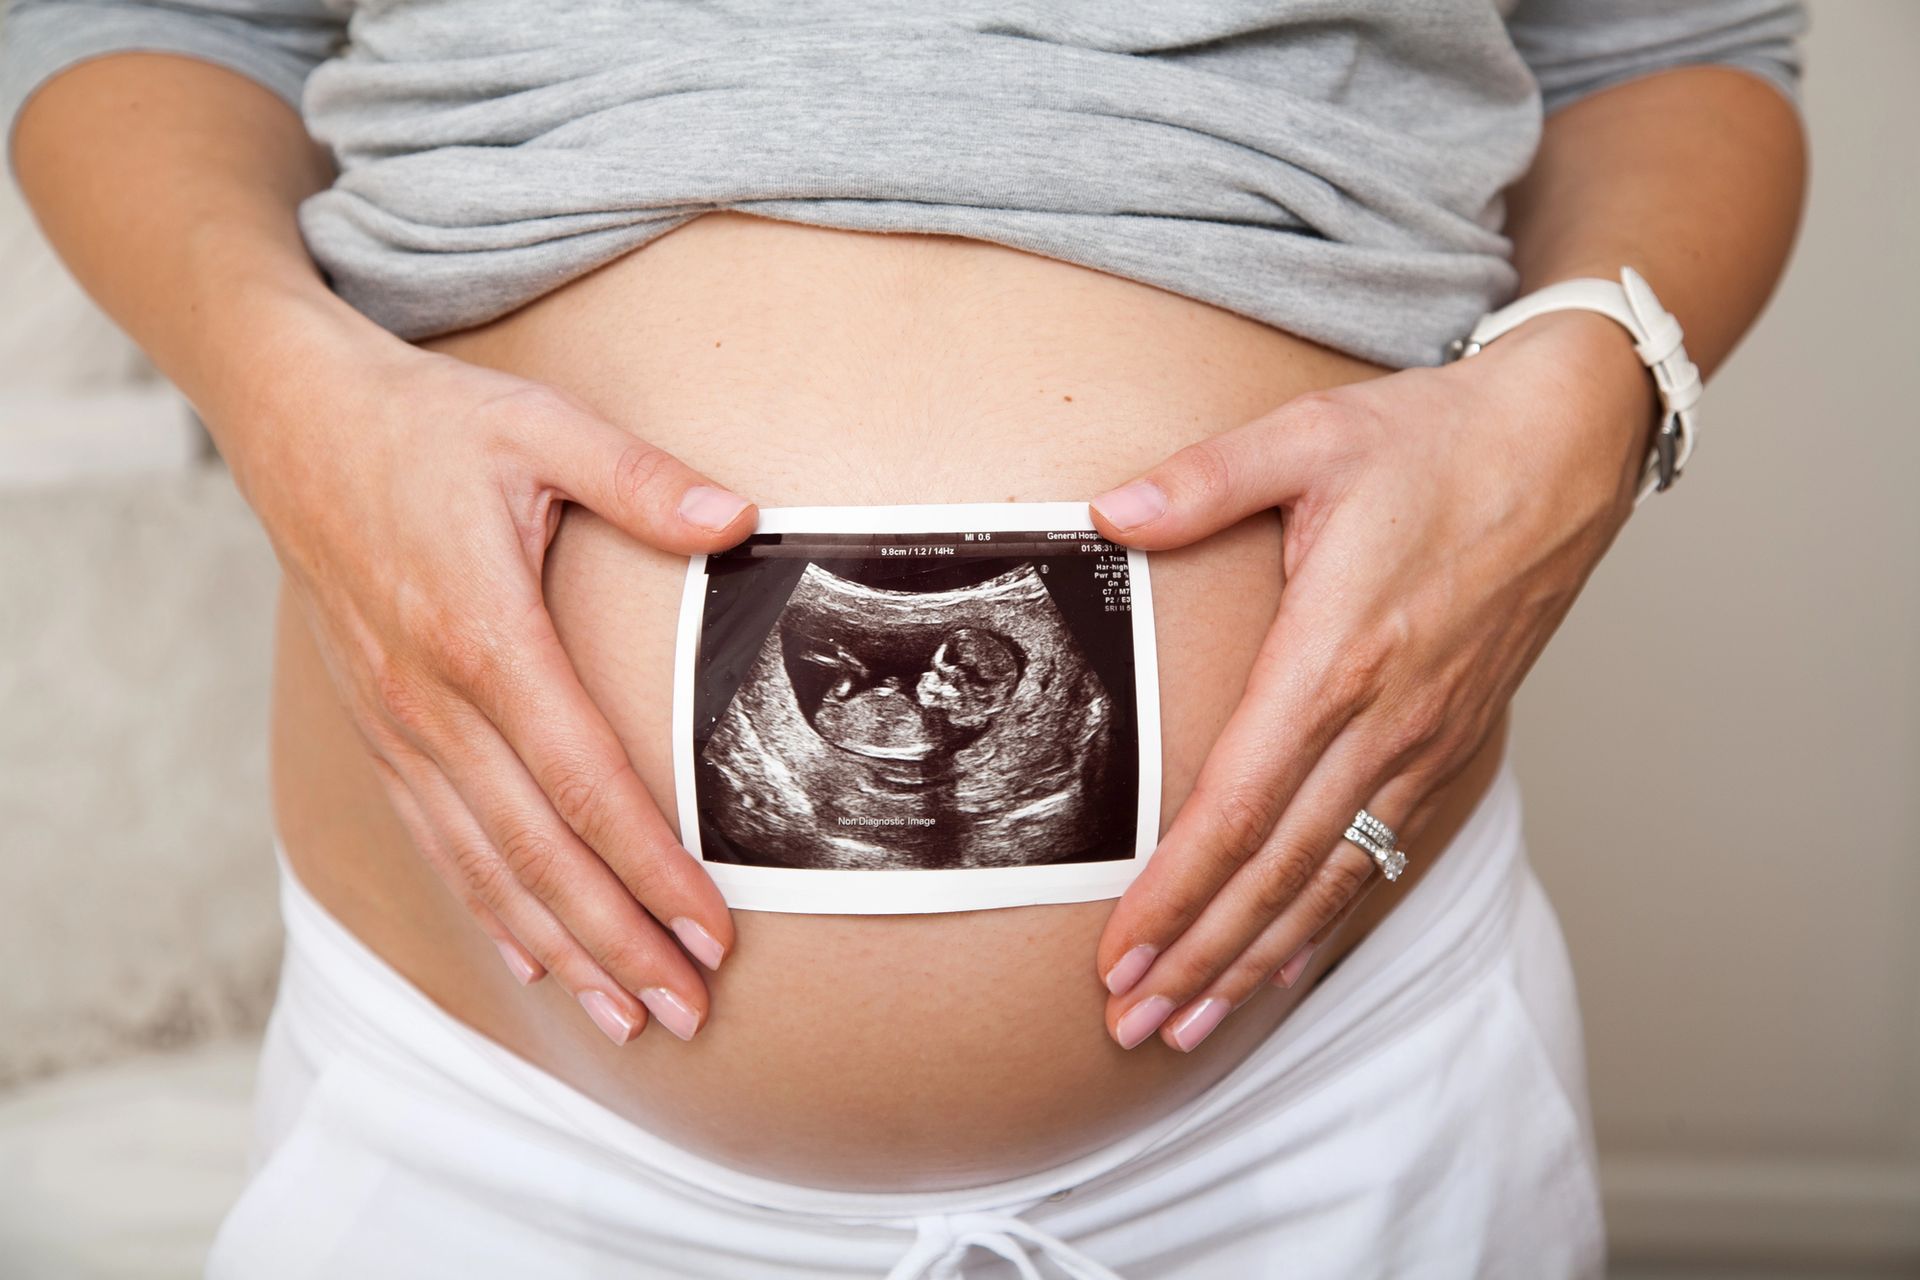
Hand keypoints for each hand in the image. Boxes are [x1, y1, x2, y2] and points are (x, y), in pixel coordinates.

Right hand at [231, 332, 752, 1045]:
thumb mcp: (543, 427)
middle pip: (539, 853)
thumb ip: (643, 480)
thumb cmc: (429, 425)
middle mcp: (434, 703)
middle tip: (688, 1012)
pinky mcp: (381, 731)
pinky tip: (535, 959)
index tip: (710, 932)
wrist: (295, 420)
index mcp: (485, 636)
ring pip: (485, 867)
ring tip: (626, 1016)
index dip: (651, 868)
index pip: (586, 784)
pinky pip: (438, 841)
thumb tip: (741, 518)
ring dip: (561, 948)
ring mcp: (399, 726)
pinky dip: (489, 908)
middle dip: (619, 941)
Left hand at [1089, 311, 1655, 1051]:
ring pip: (1333, 880)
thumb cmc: (1438, 438)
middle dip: (1201, 955)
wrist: (1568, 442)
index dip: (1176, 892)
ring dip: (1259, 958)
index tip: (1121, 954)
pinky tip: (1290, 963)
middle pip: (1280, 871)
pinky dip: (1332, 920)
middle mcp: (1386, 720)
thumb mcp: (1308, 437)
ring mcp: (1428, 741)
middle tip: (1133, 1024)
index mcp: (1337, 656)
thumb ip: (1201, 482)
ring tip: (1194, 1022)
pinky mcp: (1454, 742)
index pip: (1241, 807)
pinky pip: (1386, 855)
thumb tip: (1107, 510)